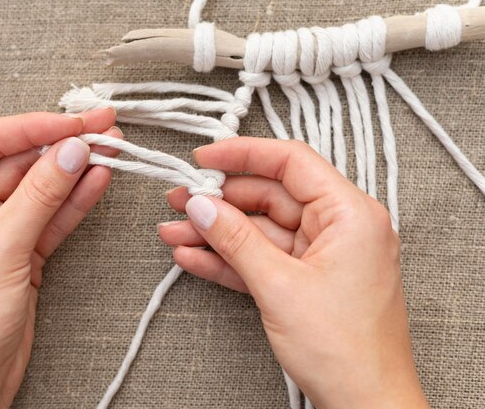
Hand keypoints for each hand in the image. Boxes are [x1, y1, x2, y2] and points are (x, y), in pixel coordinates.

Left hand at [0, 108, 118, 407]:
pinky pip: (50, 216)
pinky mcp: (20, 250)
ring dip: (75, 171)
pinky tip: (98, 179)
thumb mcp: (2, 246)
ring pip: (40, 189)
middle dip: (63, 147)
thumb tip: (72, 150)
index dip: (35, 127)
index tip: (76, 122)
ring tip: (112, 150)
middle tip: (104, 131)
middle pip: (19, 162)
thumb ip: (41, 194)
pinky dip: (75, 200)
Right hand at [159, 138, 427, 407]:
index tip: (204, 158)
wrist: (366, 406)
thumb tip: (201, 205)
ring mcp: (321, 256)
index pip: (291, 163)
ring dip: (216, 233)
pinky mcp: (305, 281)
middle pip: (270, 197)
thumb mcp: (279, 286)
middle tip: (178, 200)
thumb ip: (236, 239)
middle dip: (220, 201)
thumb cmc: (344, 350)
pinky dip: (229, 259)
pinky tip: (193, 256)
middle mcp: (339, 228)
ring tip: (172, 231)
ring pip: (260, 231)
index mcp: (349, 214)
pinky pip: (262, 259)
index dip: (243, 155)